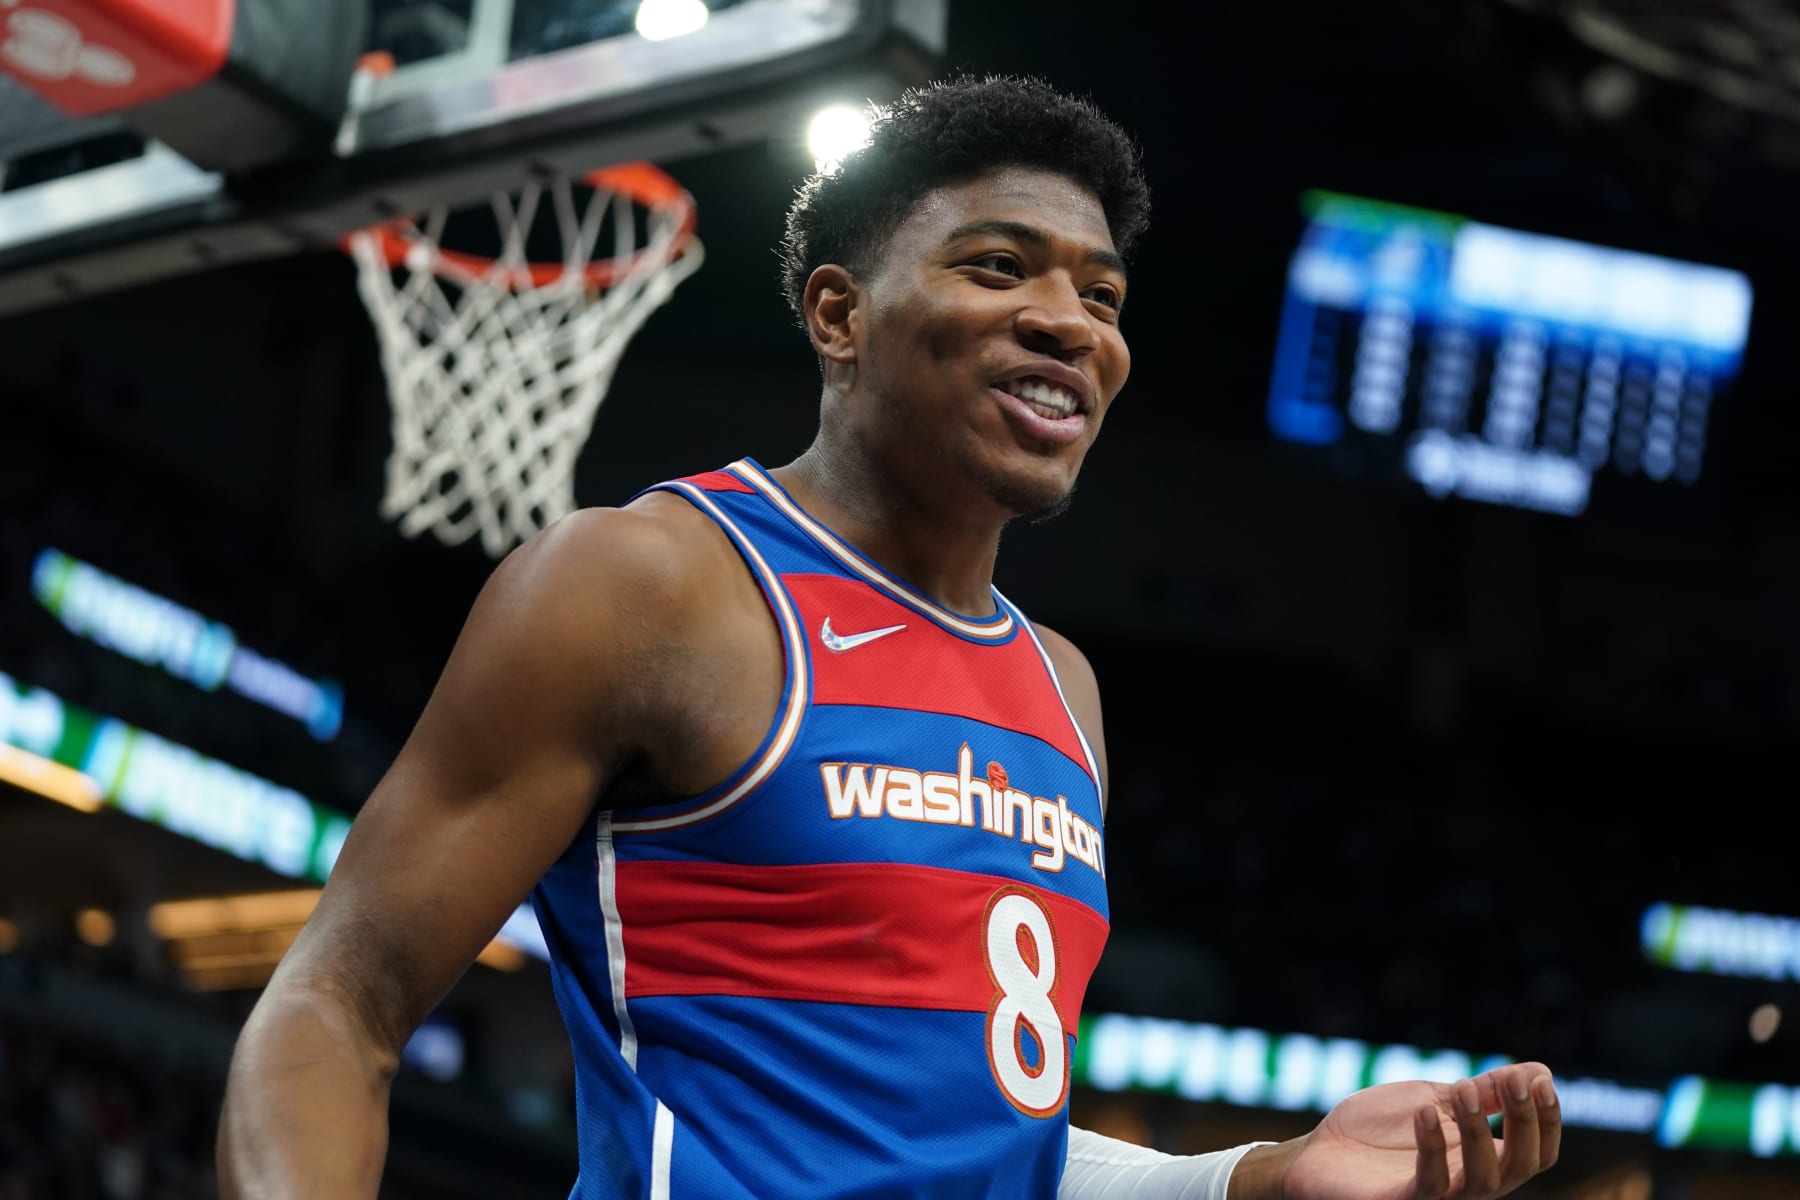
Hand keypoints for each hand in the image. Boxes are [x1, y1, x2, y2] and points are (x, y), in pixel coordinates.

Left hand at [1245, 1063, 1560, 1199]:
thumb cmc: (1380, 1130)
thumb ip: (1483, 1093)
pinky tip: (1425, 1111)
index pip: (1536, 1153)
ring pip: (1482, 1179)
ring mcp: (1438, 1198)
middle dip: (1523, 1122)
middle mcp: (1468, 1184)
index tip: (1540, 1080)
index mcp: (1482, 1159)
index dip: (1546, 1120)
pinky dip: (1432, 1146)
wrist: (1321, 1151)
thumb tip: (1540, 1071)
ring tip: (1463, 1088)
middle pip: (1519, 1166)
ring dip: (1478, 1130)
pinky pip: (1429, 1184)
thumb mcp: (1435, 1100)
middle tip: (1513, 1081)